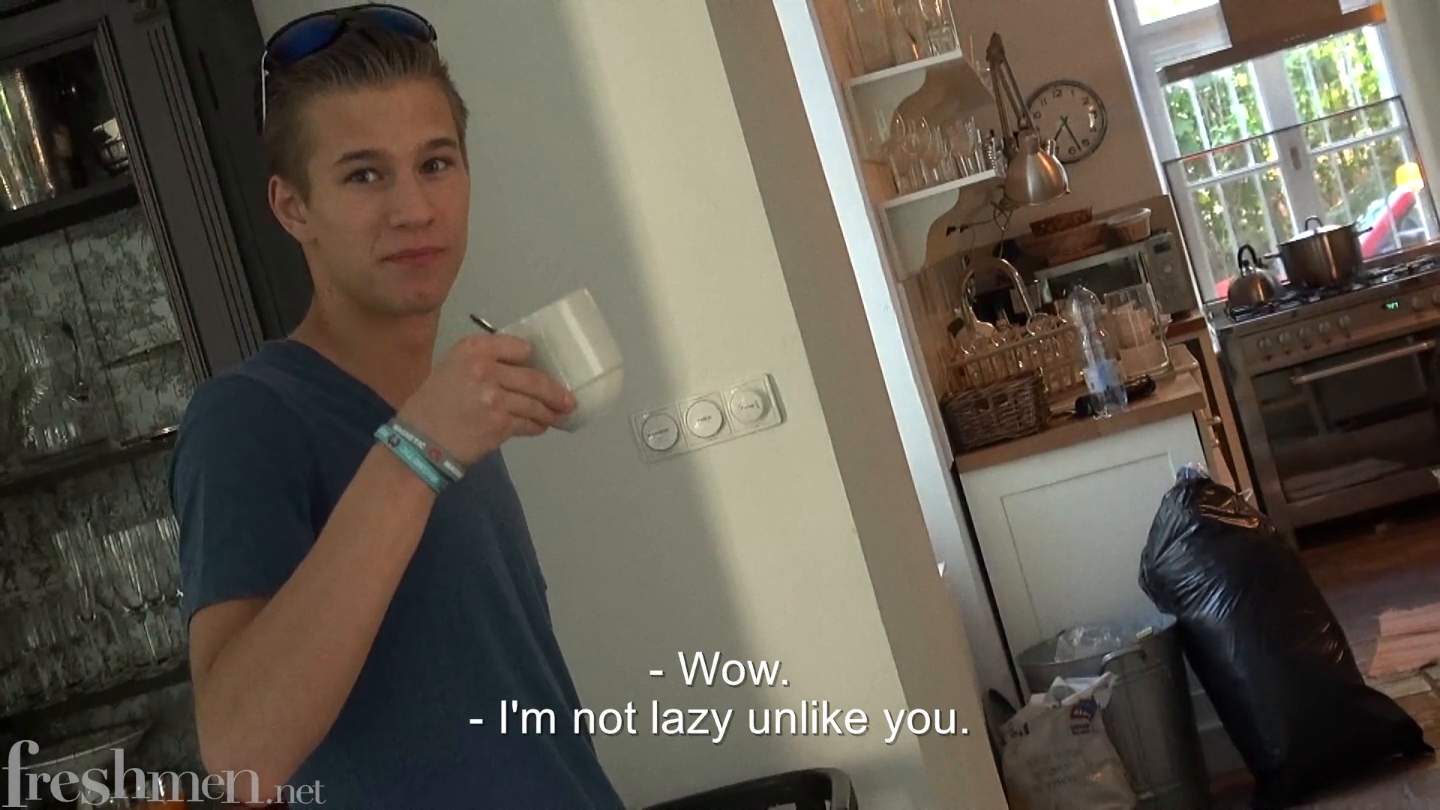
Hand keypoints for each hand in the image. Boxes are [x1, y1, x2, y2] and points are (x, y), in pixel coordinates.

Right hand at [395, 334, 575, 464]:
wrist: (418, 442)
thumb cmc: (431, 406)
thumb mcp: (451, 369)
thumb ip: (483, 364)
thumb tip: (521, 370)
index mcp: (472, 349)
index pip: (519, 347)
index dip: (533, 359)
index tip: (543, 367)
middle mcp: (485, 368)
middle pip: (534, 377)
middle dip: (554, 391)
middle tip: (567, 400)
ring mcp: (494, 397)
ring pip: (534, 403)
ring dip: (549, 412)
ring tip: (558, 415)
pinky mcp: (500, 423)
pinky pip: (527, 423)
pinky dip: (536, 426)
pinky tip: (540, 427)